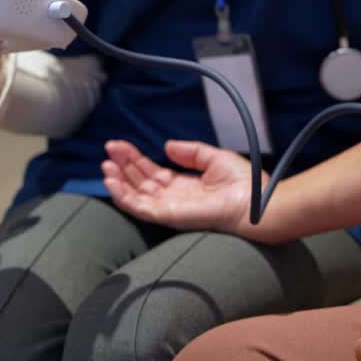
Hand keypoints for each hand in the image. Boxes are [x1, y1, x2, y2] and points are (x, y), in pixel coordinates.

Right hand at [102, 139, 265, 234]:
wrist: (255, 201)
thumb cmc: (243, 183)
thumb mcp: (214, 157)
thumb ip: (190, 152)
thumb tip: (166, 146)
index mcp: (184, 185)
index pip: (152, 172)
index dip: (135, 158)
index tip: (119, 145)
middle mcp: (174, 197)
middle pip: (140, 181)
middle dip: (123, 165)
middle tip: (109, 148)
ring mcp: (169, 208)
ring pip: (135, 195)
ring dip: (118, 180)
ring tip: (105, 165)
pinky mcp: (168, 216)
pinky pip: (140, 208)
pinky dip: (123, 196)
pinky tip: (111, 182)